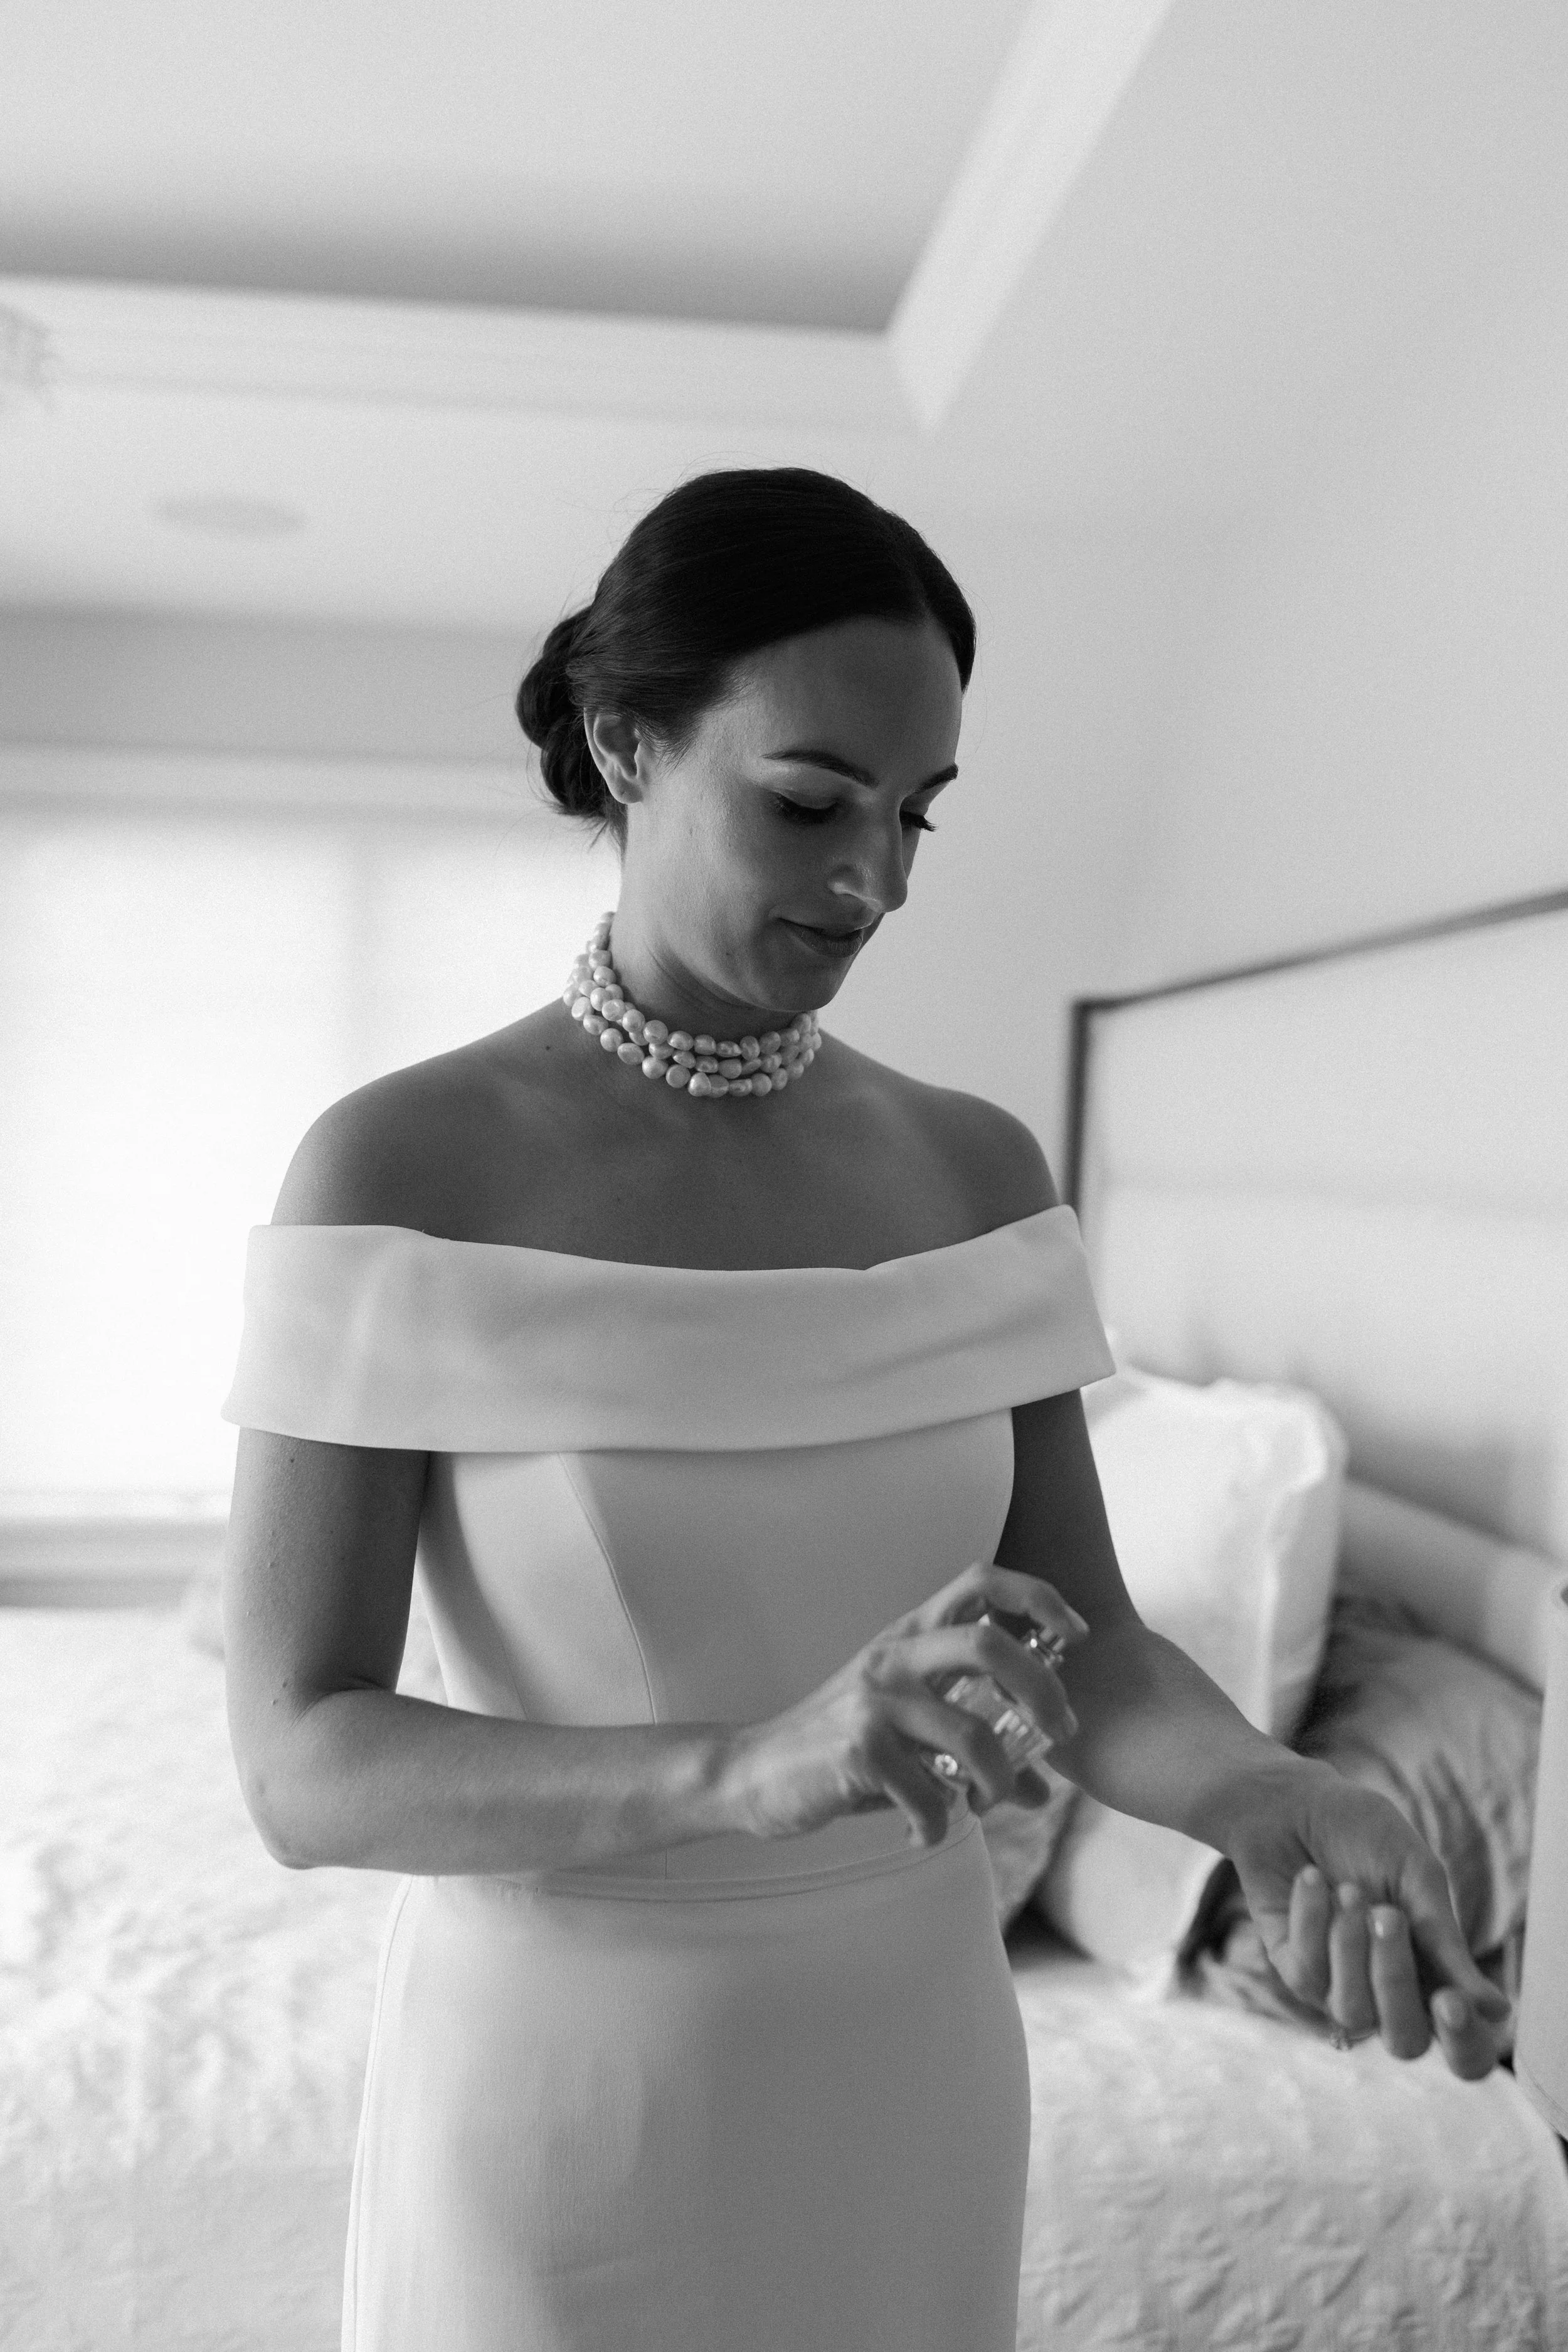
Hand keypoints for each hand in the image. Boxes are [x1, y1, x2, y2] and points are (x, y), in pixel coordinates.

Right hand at [723, 1559, 1085, 1848]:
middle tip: (1061, 1734)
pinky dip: (938, 1824)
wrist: (756, 1774)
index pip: (980, 1582)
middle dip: (1043, 1691)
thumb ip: (977, 1749)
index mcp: (911, 1636)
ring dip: (997, 1781)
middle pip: (990, 1645)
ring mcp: (875, 1700)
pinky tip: (921, 1833)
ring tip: (985, 1806)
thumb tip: (1043, 1791)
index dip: (1038, 1597)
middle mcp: (895, 1656)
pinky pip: (929, 1794)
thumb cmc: (845, 1751)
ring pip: (972, 1733)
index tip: (1076, 1634)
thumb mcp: (911, 1735)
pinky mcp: (857, 1748)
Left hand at [1225, 1764, 1511, 2079]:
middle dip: (1396, 1979)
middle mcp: (1388, 1991)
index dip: (1464, 2041)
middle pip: (1406, 2042)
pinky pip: (1308, 1973)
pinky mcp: (1293, 1970)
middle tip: (1387, 1915)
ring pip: (1353, 2012)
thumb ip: (1446, 1941)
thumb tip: (1497, 2012)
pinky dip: (1313, 1918)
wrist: (1291, 1800)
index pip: (1464, 2047)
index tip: (1451, 2002)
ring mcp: (1338, 1986)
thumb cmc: (1362, 1833)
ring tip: (1348, 1888)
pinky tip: (1311, 1879)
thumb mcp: (1416, 1875)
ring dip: (1350, 1944)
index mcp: (1434, 1973)